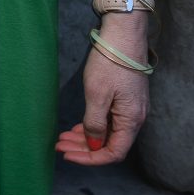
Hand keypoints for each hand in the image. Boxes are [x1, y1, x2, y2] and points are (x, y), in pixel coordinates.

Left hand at [55, 18, 149, 164]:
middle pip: (108, 144)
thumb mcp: (97, 94)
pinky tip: (77, 126)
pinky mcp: (124, 99)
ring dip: (85, 137)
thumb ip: (95, 123)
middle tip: (59, 146)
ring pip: (107, 132)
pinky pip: (108, 120)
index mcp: (131, 120)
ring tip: (62, 138)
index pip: (113, 152)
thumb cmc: (111, 63)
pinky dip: (91, 125)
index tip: (67, 155)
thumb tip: (93, 144)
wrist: (124, 35)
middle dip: (82, 148)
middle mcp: (134, 118)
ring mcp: (130, 109)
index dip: (90, 158)